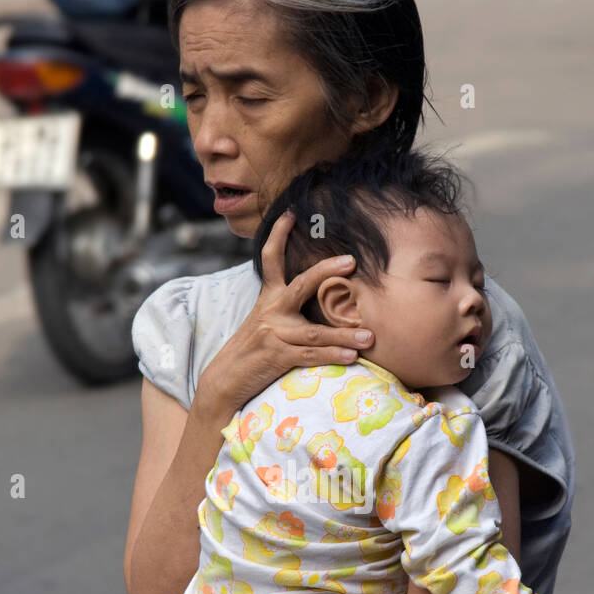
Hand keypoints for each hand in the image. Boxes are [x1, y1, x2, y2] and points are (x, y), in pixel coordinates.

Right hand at [198, 209, 371, 414]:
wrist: (224, 379)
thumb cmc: (252, 351)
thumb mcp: (265, 322)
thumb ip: (287, 309)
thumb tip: (320, 302)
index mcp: (268, 299)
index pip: (270, 259)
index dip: (278, 234)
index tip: (291, 213)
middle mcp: (271, 311)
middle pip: (301, 284)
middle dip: (326, 271)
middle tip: (352, 261)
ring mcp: (273, 333)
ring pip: (314, 331)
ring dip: (344, 334)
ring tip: (370, 337)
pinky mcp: (276, 356)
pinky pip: (310, 355)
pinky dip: (333, 355)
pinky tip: (352, 357)